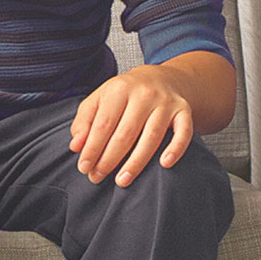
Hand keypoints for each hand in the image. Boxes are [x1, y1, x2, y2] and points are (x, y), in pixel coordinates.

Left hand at [68, 63, 193, 187]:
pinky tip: (164, 164)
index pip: (103, 124)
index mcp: (119, 89)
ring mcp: (165, 103)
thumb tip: (76, 146)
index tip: (84, 167)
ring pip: (151, 137)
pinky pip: (183, 132)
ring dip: (136, 163)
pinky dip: (175, 149)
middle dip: (109, 159)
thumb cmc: (125, 94)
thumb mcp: (101, 99)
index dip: (92, 148)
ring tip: (121, 181)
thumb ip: (85, 121)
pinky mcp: (184, 111)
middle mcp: (143, 94)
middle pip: (125, 133)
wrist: (161, 78)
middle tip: (97, 177)